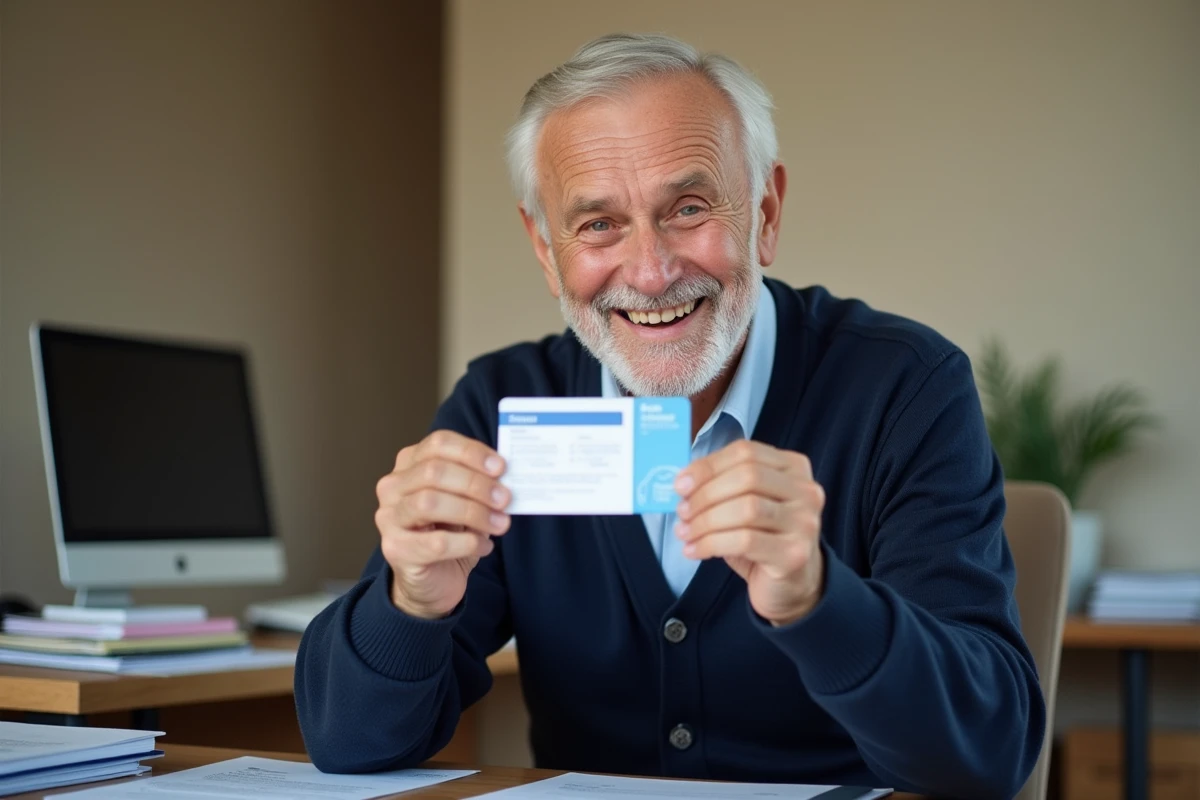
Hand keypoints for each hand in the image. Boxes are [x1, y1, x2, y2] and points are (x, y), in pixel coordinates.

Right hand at [375, 430, 509, 619]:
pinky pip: (435, 542)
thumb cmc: (448, 532)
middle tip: (504, 498)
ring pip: (429, 503)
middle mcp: (393, 487)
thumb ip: (479, 483)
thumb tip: (504, 476)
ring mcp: (389, 518)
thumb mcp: (465, 501)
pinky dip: (467, 543)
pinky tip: (484, 546)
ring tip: (500, 523)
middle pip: (433, 471)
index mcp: (409, 465)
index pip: (438, 443)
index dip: (471, 452)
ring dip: (473, 512)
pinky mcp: (395, 549)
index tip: (501, 467)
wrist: (432, 580)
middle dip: (475, 484)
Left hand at [673, 440, 825, 625]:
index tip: (680, 484)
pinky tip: (694, 550)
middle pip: (748, 477)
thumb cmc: (761, 540)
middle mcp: (806, 491)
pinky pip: (745, 541)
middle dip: (706, 494)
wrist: (790, 586)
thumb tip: (683, 484)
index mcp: (793, 467)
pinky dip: (711, 544)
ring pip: (746, 509)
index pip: (746, 452)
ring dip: (706, 521)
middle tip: (682, 511)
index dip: (708, 466)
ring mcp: (804, 522)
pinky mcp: (794, 554)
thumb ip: (722, 486)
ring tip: (685, 532)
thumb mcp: (744, 504)